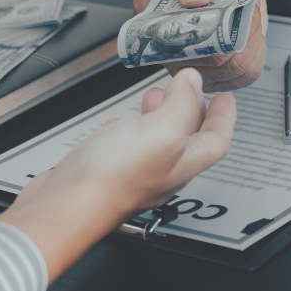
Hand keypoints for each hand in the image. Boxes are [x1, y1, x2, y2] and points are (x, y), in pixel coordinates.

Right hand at [0, 68, 235, 280]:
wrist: (64, 207)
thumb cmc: (112, 179)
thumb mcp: (162, 131)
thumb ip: (181, 105)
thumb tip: (192, 83)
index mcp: (183, 164)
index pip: (216, 140)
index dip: (223, 117)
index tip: (226, 98)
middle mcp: (161, 172)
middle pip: (187, 140)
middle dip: (191, 110)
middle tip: (192, 91)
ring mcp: (132, 174)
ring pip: (155, 141)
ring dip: (160, 115)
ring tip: (156, 96)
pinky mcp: (105, 171)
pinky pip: (125, 147)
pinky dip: (128, 129)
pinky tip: (119, 124)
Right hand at [134, 0, 268, 90]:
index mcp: (153, 19)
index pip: (169, 47)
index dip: (199, 35)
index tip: (217, 11)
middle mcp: (172, 48)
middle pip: (208, 63)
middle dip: (234, 33)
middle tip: (239, 5)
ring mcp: (197, 62)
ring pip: (231, 72)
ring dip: (249, 41)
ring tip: (246, 15)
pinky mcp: (221, 68)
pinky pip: (246, 74)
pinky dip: (257, 51)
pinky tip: (250, 30)